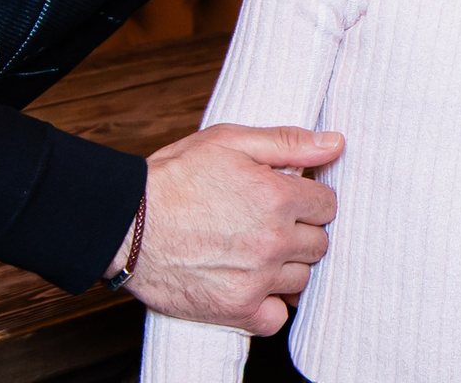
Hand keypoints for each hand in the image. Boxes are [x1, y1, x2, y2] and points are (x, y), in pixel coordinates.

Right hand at [114, 124, 343, 334]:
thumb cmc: (173, 179)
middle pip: (318, 243)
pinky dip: (270, 306)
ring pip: (302, 279)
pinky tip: (253, 286)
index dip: (308, 200)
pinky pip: (277, 317)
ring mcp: (256, 278)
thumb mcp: (230, 141)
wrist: (124, 224)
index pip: (327, 206)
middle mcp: (273, 241)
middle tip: (269, 226)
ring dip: (286, 267)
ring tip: (256, 253)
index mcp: (277, 197)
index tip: (287, 201)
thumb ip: (289, 142)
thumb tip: (336, 144)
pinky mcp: (235, 309)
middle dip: (300, 232)